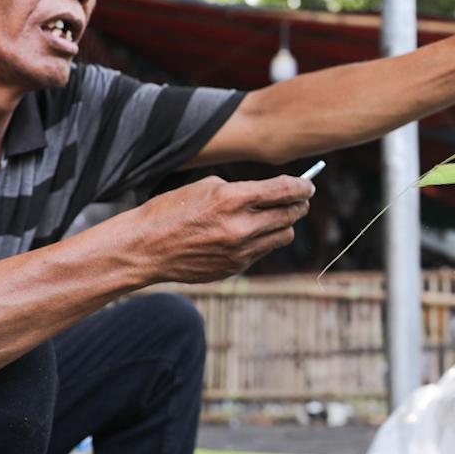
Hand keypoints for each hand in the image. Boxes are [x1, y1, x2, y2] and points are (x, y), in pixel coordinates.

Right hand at [136, 175, 312, 282]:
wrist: (146, 248)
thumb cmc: (173, 210)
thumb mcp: (207, 187)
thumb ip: (243, 190)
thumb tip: (273, 192)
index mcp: (232, 199)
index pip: (284, 191)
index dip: (302, 187)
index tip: (308, 185)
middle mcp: (240, 227)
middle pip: (290, 214)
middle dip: (298, 205)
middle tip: (299, 200)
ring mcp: (240, 251)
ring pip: (283, 236)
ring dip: (283, 225)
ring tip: (274, 217)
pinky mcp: (235, 268)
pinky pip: (263, 251)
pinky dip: (262, 241)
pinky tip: (248, 234)